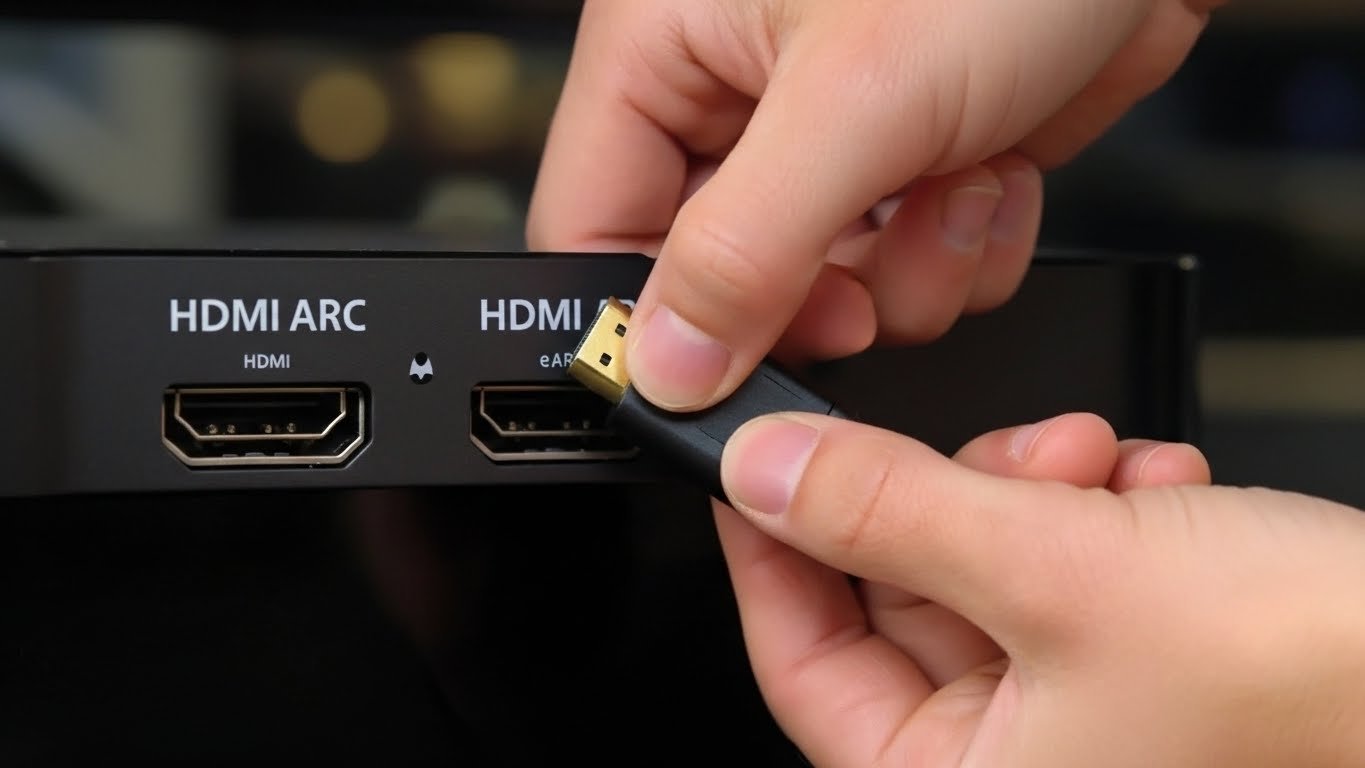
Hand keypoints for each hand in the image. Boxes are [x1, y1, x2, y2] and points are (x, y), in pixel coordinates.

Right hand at [528, 0, 1224, 409]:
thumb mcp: (858, 101)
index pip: (591, 225)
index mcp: (662, 45)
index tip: (720, 377)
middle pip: (712, 277)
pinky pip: (898, 273)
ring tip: (955, 182)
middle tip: (864, 287)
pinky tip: (992, 173)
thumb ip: (744, 248)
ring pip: (815, 292)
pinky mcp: (904, 163)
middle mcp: (730, 93)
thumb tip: (666, 367)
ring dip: (904, 275)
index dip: (650, 321)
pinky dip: (956, 252)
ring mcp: (822, 134)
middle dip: (809, 299)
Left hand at [715, 413, 1364, 766]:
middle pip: (902, 599)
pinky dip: (1099, 513)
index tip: (760, 462)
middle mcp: (1016, 767)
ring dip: (1033, 495)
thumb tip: (767, 473)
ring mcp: (1080, 716)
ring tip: (1098, 469)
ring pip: (986, 566)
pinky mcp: (1137, 661)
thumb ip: (889, 511)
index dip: (774, 549)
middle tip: (994, 452)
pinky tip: (1154, 490)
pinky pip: (1065, 567)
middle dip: (946, 501)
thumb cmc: (1313, 684)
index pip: (803, 664)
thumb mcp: (1058, 571)